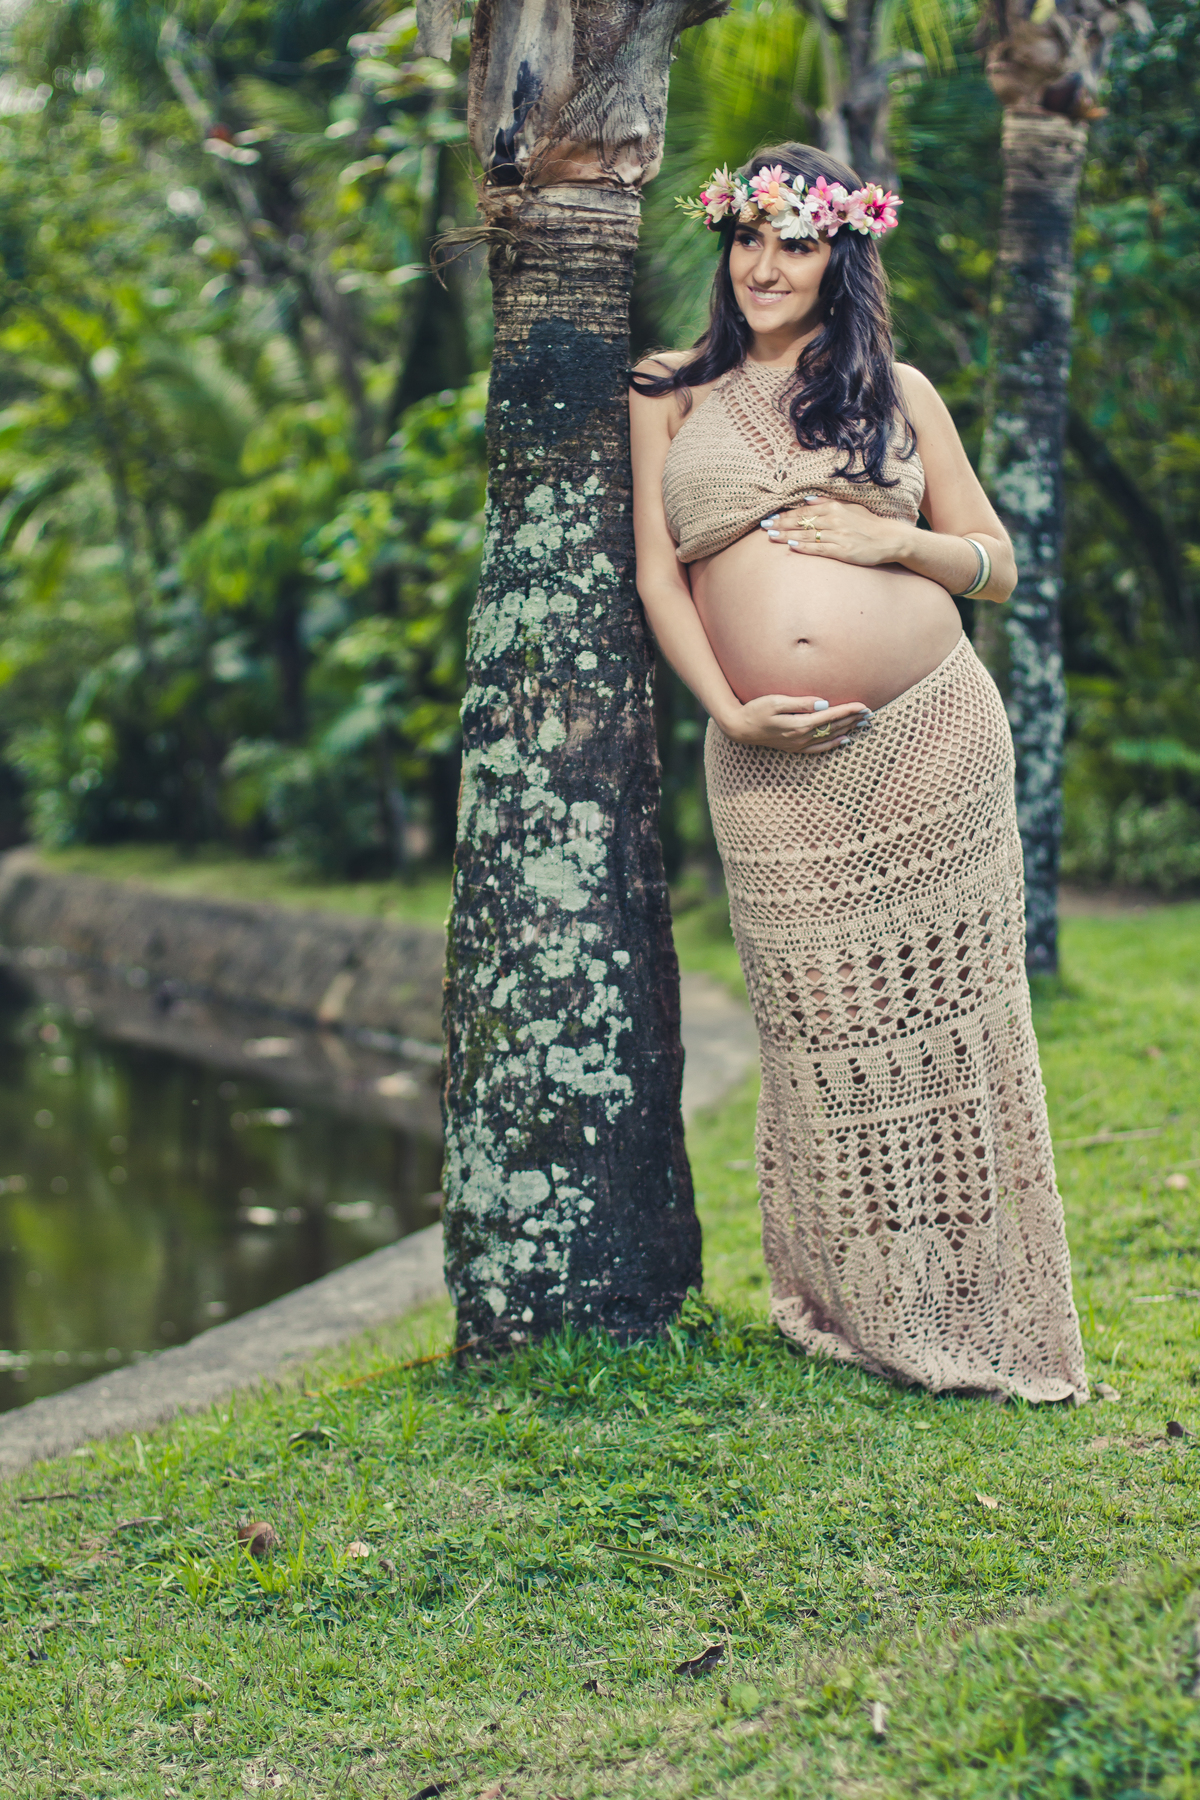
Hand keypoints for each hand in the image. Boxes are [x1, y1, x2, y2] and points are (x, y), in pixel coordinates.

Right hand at [723, 693, 870, 753]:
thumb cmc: (755, 709)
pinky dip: (833, 744)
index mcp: (799, 724)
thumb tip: (823, 704)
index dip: (848, 710)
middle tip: (870, 714)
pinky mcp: (794, 747)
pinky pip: (819, 748)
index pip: (830, 716)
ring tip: (863, 724)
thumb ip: (800, 703)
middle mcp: (801, 737)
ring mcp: (798, 744)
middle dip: (853, 719)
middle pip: (833, 727)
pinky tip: (844, 740)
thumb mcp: (776, 701)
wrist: (739, 728)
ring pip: (829, 737)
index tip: (864, 705)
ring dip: (847, 730)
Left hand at [760, 498, 909, 566]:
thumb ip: (827, 503)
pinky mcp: (842, 550)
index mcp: (834, 508)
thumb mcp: (849, 507)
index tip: (769, 517)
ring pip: (807, 535)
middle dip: (780, 524)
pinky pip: (819, 548)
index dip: (785, 515)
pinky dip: (805, 547)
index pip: (803, 511)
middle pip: (801, 522)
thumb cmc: (867, 523)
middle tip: (764, 526)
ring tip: (771, 537)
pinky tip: (792, 547)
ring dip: (787, 536)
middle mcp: (834, 520)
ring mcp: (838, 535)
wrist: (888, 539)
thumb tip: (806, 499)